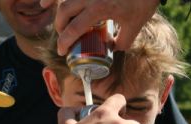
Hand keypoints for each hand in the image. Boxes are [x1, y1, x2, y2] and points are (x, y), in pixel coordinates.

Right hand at [40, 0, 158, 54]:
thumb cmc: (144, 1)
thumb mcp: (135, 26)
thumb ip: (122, 41)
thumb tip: (111, 47)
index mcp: (99, 9)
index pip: (74, 29)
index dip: (64, 42)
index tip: (62, 51)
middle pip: (64, 12)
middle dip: (60, 26)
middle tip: (63, 36)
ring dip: (58, 8)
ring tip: (57, 18)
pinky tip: (46, 1)